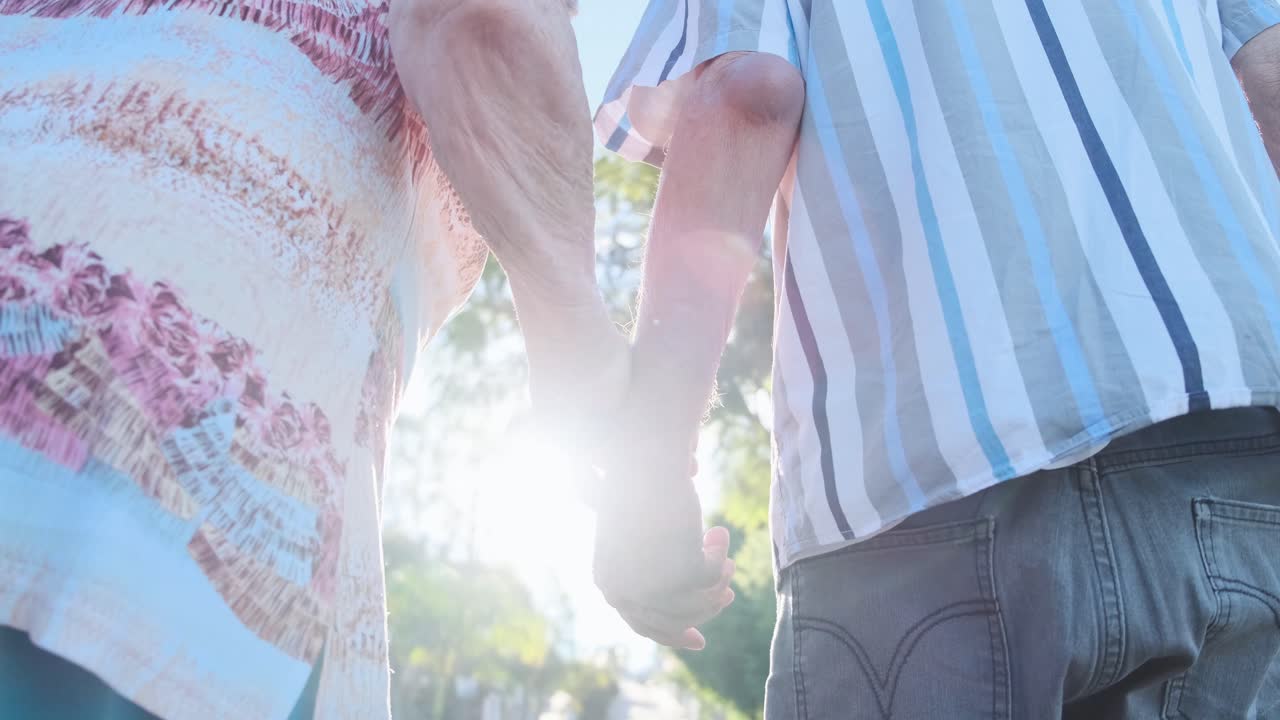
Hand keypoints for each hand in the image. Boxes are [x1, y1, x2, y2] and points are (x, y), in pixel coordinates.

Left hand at [590, 436, 734, 649]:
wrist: (644, 458)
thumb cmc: (637, 486)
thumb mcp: (634, 537)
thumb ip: (650, 571)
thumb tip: (686, 610)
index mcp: (608, 582)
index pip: (642, 623)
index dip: (673, 633)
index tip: (699, 638)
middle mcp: (626, 592)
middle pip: (674, 618)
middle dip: (705, 610)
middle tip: (727, 596)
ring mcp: (654, 587)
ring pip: (700, 601)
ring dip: (716, 578)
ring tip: (724, 556)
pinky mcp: (683, 574)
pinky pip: (714, 577)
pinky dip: (719, 556)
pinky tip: (717, 533)